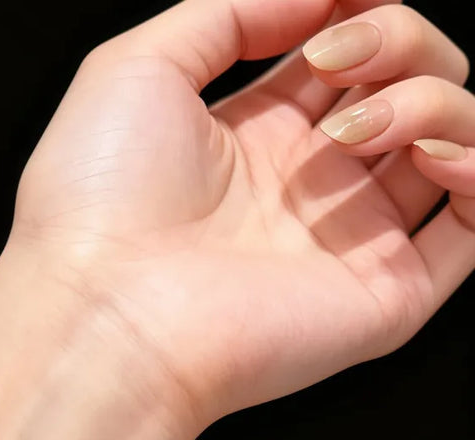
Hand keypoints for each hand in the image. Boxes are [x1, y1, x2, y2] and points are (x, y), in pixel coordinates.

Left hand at [7, 0, 474, 426]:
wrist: (101, 312)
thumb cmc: (96, 202)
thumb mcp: (140, 68)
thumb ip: (232, 9)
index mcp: (256, 137)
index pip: (349, 53)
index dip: (361, 11)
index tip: (338, 6)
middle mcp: (309, 187)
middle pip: (411, 84)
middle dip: (401, 39)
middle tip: (336, 63)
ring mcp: (351, 241)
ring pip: (454, 141)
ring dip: (431, 100)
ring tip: (352, 130)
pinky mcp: (386, 293)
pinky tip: (431, 151)